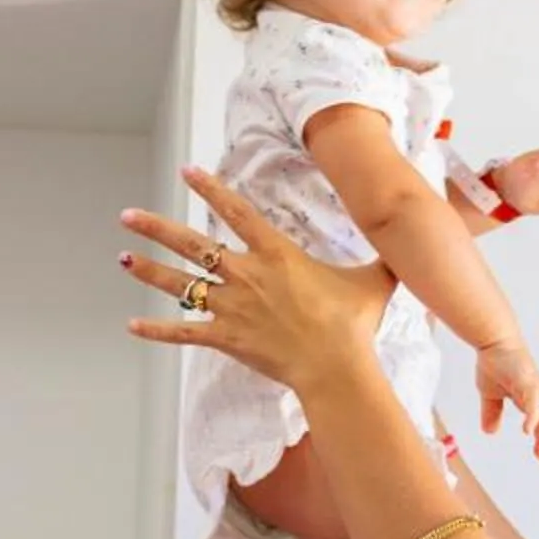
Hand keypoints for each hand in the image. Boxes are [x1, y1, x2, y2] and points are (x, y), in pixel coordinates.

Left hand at [118, 171, 391, 389]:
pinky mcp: (227, 338)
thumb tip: (415, 240)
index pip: (236, 211)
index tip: (187, 171)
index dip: (210, 188)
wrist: (337, 367)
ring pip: (180, 285)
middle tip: (129, 215)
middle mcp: (247, 274)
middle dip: (156, 227)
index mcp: (277, 253)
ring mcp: (233, 306)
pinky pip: (183, 333)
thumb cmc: (354, 324)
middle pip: (191, 244)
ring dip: (148, 271)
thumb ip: (386, 257)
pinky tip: (132, 327)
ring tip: (123, 259)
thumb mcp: (375, 282)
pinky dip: (157, 332)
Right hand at [476, 340, 538, 464]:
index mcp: (531, 398)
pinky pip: (534, 402)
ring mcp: (535, 387)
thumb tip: (490, 432)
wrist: (493, 340)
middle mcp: (538, 394)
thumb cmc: (496, 362)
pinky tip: (528, 432)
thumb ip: (491, 413)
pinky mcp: (528, 380)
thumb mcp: (490, 394)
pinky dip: (533, 417)